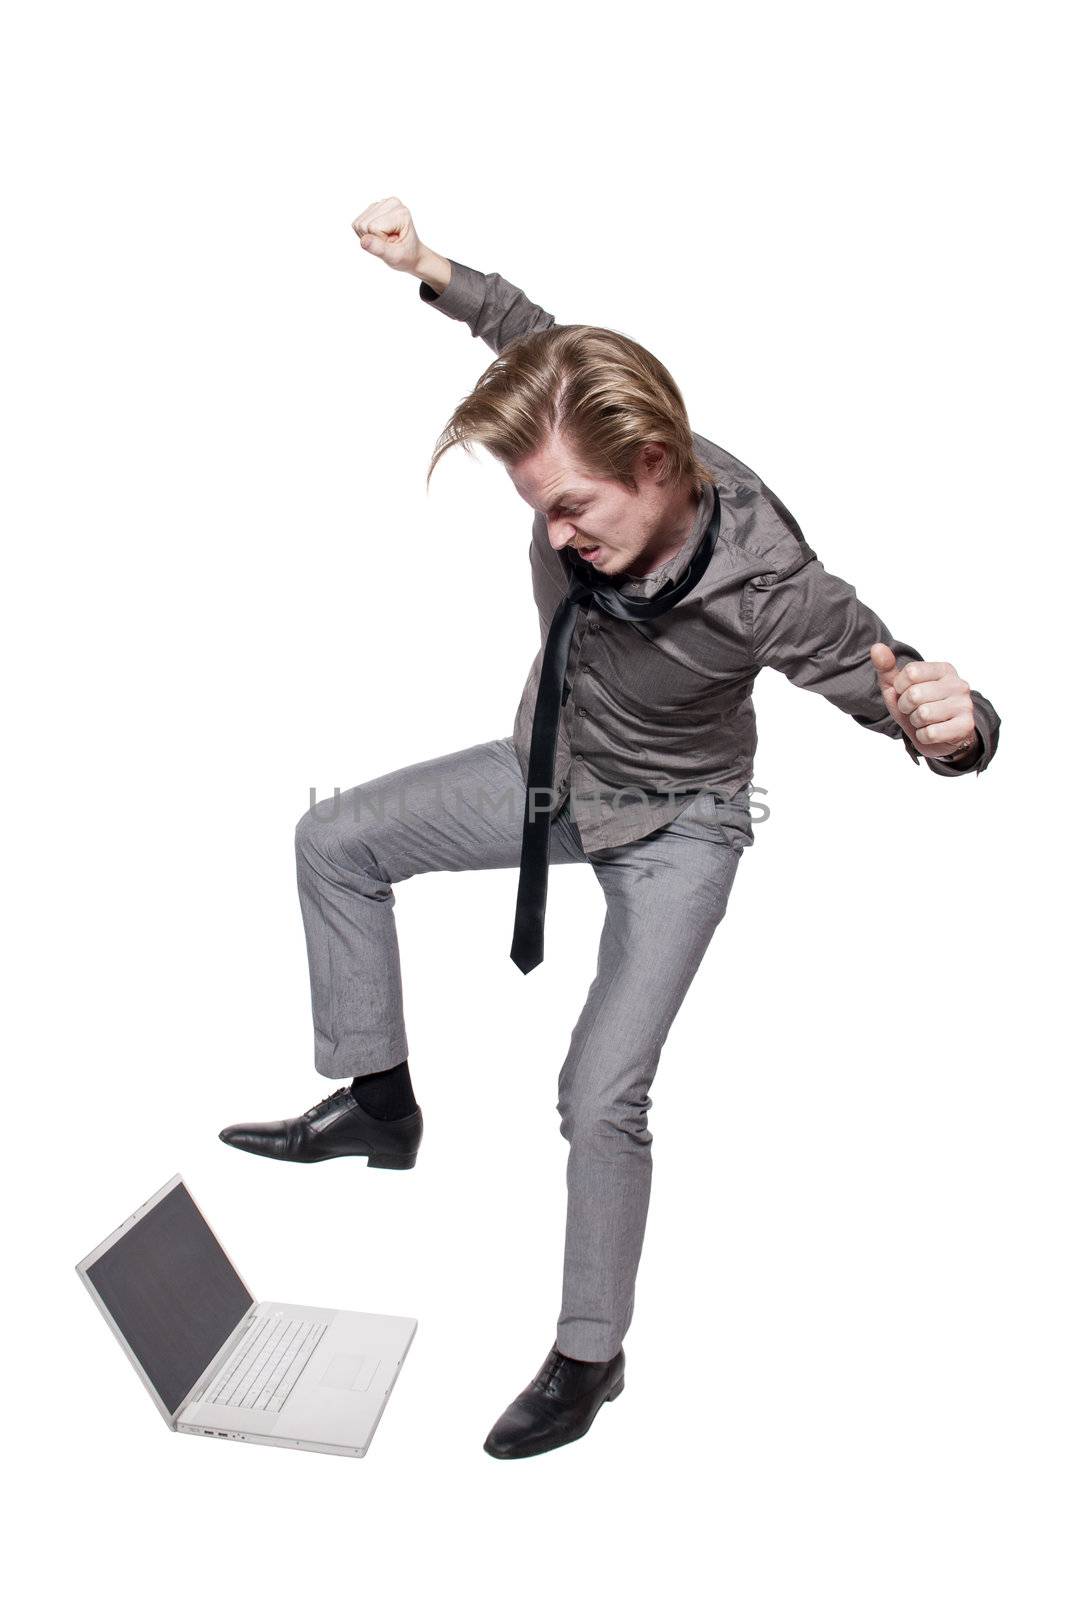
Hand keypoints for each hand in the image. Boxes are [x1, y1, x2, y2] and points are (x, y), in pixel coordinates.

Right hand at [351, 196, 424, 273]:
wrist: (411, 253)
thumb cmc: (406, 256)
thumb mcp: (395, 257)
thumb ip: (380, 249)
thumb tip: (363, 241)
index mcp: (400, 212)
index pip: (373, 227)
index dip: (380, 241)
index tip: (393, 244)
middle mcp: (392, 203)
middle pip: (364, 224)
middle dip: (373, 238)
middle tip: (389, 242)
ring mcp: (382, 204)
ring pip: (359, 223)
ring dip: (369, 236)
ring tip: (385, 239)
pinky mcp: (374, 208)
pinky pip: (357, 223)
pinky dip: (365, 233)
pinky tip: (379, 235)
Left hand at [870, 643, 979, 760]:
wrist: (940, 738)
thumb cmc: (918, 709)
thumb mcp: (899, 688)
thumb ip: (887, 668)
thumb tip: (876, 647)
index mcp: (943, 670)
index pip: (911, 672)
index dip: (900, 687)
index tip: (906, 693)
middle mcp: (958, 684)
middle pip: (915, 694)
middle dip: (906, 707)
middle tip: (914, 710)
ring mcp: (965, 705)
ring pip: (923, 714)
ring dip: (915, 722)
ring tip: (924, 721)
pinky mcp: (966, 726)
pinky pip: (931, 733)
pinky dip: (923, 736)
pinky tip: (932, 733)